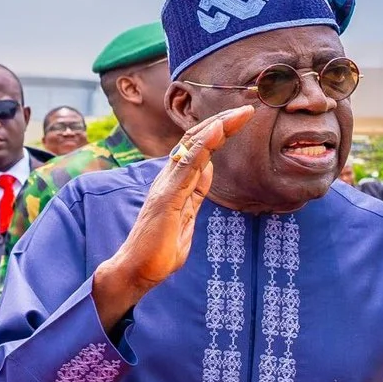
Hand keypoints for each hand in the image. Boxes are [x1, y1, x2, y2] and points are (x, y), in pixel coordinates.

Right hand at [90, 106, 253, 331]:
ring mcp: (166, 186)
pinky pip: (187, 165)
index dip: (219, 132)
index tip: (240, 119)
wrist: (135, 272)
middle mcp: (168, 179)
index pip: (198, 149)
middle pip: (195, 140)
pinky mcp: (167, 197)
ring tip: (239, 113)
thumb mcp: (186, 218)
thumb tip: (207, 171)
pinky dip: (203, 145)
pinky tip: (217, 131)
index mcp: (175, 183)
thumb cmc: (158, 251)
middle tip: (246, 109)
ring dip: (217, 127)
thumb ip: (195, 194)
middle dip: (222, 122)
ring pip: (192, 146)